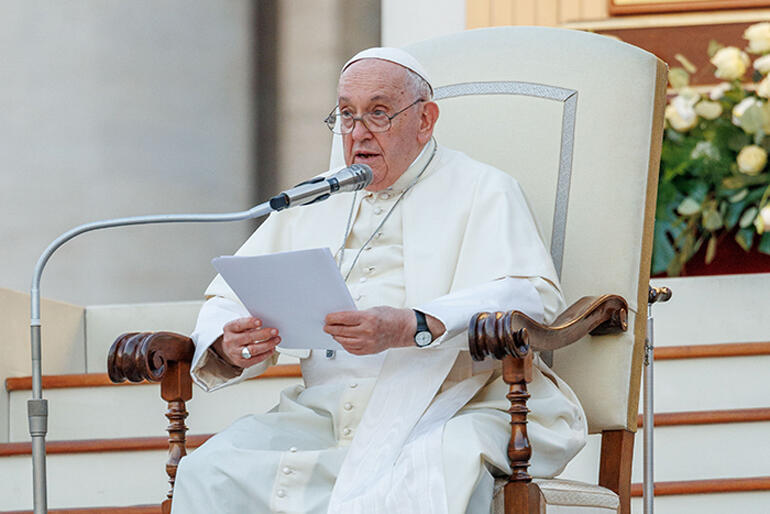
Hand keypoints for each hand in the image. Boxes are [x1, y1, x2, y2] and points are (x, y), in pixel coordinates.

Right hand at [212, 317, 279, 367]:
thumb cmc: (238, 334)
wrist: (228, 350)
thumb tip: (267, 322)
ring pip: (253, 350)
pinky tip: (272, 348)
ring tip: (277, 339)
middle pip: (248, 337)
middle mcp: (231, 341)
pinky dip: (266, 354)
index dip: (250, 323)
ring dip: (268, 344)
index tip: (260, 322)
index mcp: (229, 329)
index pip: (239, 325)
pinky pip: (256, 359)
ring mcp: (235, 353)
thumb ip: (250, 323)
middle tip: (275, 331)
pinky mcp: (242, 362)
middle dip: (264, 334)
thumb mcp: (240, 326)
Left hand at [324, 306, 444, 354]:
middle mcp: (367, 331)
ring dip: (336, 337)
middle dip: (331, 328)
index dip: (332, 318)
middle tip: (327, 326)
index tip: (327, 318)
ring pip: (345, 341)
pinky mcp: (369, 350)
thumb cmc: (390, 317)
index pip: (343, 319)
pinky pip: (352, 349)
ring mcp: (368, 343)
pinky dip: (345, 345)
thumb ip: (357, 315)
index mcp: (368, 318)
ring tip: (334, 333)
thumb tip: (341, 318)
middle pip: (342, 331)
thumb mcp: (372, 309)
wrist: (403, 329)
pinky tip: (343, 341)